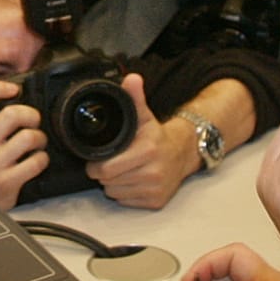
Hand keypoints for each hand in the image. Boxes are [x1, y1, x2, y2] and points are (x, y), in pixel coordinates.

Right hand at [0, 79, 49, 209]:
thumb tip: (16, 98)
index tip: (13, 89)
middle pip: (11, 114)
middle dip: (31, 114)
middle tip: (33, 122)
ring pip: (28, 137)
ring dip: (40, 139)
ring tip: (37, 144)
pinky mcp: (6, 182)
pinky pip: (36, 161)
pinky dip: (43, 160)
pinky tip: (37, 162)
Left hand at [84, 74, 196, 208]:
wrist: (182, 153)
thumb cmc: (157, 137)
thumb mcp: (144, 116)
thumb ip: (134, 97)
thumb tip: (131, 79)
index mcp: (147, 150)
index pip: (106, 169)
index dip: (97, 165)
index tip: (100, 158)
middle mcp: (153, 172)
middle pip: (109, 182)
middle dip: (105, 174)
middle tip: (113, 162)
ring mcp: (155, 189)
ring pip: (116, 193)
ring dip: (115, 184)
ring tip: (125, 170)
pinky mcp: (156, 202)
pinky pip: (127, 202)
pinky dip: (126, 194)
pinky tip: (134, 180)